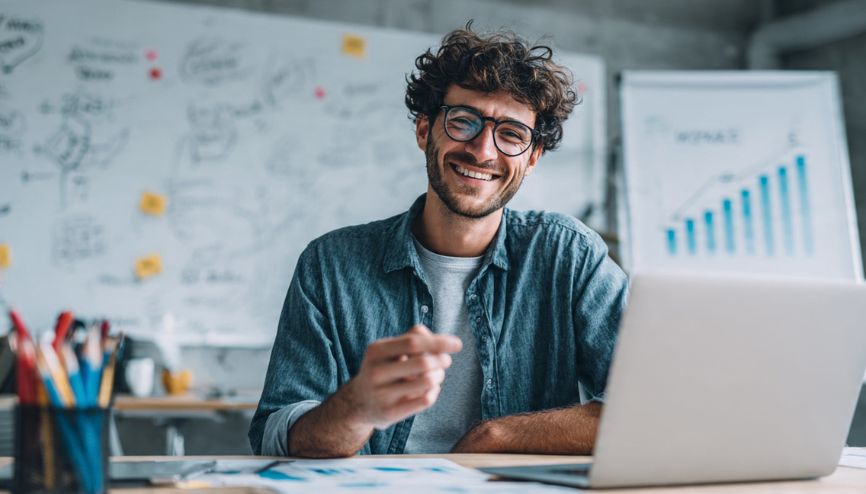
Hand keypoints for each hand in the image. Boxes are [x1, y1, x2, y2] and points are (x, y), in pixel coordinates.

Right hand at [341, 324, 461, 429]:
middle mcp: (375, 372)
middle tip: (446, 361)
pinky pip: (425, 400)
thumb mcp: (390, 350)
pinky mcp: (389, 413)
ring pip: (428, 382)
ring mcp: (381, 395)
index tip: (458, 344)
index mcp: (376, 351)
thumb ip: (413, 338)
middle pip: (423, 363)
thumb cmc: (384, 369)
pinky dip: (434, 392)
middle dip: (442, 360)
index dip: (438, 342)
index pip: (413, 342)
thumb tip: (441, 342)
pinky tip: (429, 390)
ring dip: (439, 376)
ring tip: (437, 375)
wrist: (358, 402)